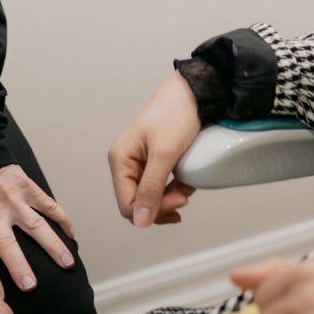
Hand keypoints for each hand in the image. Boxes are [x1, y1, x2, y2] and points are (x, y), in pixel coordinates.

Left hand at [0, 164, 76, 293]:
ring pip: (34, 226)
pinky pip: (47, 204)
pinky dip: (61, 218)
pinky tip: (72, 233)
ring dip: (51, 246)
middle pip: (6, 246)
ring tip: (67, 263)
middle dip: (18, 267)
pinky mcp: (26, 186)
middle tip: (30, 286)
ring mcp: (12, 201)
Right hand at [107, 73, 201, 226]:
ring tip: (188, 187)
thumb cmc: (176, 114)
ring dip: (170, 198)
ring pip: (150, 197)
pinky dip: (173, 189)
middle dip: (163, 204)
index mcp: (120, 159)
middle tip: (185, 195)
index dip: (153, 210)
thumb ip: (151, 188)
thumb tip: (140, 222)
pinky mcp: (153, 161)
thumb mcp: (164, 154)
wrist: (194, 91)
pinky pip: (158, 186)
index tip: (179, 200)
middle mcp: (125, 162)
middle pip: (138, 203)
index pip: (128, 204)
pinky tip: (185, 184)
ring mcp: (139, 162)